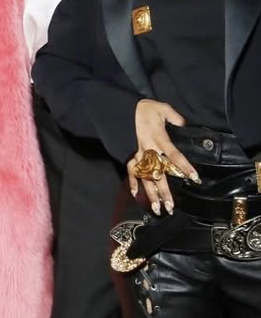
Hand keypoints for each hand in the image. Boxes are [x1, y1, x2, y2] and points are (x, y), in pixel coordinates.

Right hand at [127, 99, 199, 214]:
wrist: (123, 109)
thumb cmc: (145, 109)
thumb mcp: (162, 108)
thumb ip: (175, 117)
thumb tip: (185, 125)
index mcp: (157, 138)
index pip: (173, 155)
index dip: (183, 166)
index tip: (194, 178)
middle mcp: (148, 150)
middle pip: (157, 174)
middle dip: (164, 191)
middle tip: (171, 207)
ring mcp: (138, 154)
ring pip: (145, 177)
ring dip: (150, 194)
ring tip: (156, 209)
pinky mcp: (131, 155)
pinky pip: (131, 171)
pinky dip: (132, 182)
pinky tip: (134, 194)